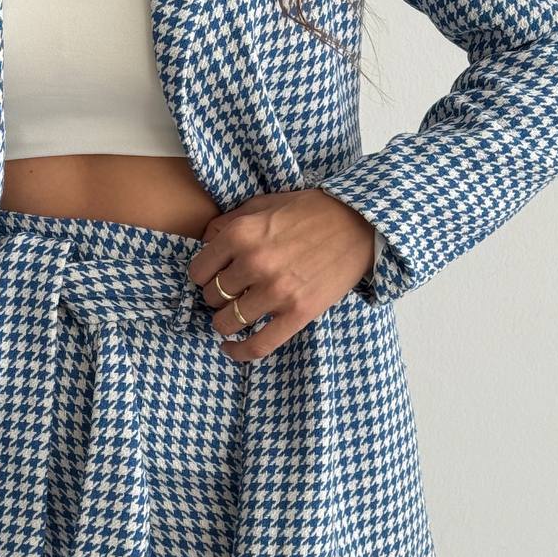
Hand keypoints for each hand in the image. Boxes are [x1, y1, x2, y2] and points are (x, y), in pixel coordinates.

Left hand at [187, 189, 375, 361]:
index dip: (202, 276)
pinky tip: (230, 349)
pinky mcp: (297, 313)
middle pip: (212, 296)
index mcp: (241, 234)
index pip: (198, 270)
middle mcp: (254, 263)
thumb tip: (204, 242)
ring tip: (234, 314)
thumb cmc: (309, 211)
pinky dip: (238, 352)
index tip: (211, 277)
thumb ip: (228, 222)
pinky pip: (257, 345)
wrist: (358, 223)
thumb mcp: (262, 204)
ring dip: (225, 321)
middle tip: (230, 292)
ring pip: (227, 322)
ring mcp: (276, 291)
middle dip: (216, 296)